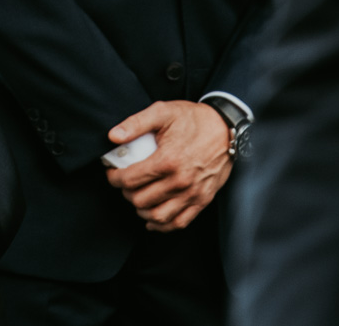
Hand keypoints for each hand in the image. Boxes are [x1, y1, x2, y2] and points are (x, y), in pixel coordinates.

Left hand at [104, 101, 232, 231]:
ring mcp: (192, 193)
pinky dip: (162, 225)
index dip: (114, 178)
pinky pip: (179, 222)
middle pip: (140, 200)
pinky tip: (153, 219)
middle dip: (126, 193)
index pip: (130, 179)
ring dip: (142, 210)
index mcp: (167, 160)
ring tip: (138, 198)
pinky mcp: (202, 200)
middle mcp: (180, 181)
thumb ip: (136, 123)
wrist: (226, 128)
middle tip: (125, 183)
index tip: (113, 173)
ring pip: (157, 216)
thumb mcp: (163, 112)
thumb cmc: (194, 119)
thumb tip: (113, 136)